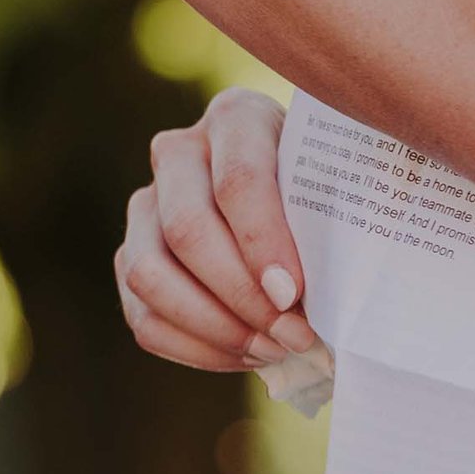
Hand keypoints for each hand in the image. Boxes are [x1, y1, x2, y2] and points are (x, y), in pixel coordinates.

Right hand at [114, 88, 318, 370]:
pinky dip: (195, 348)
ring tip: (271, 349)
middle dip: (240, 295)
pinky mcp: (132, 257)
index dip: (262, 242)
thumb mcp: (342, 187)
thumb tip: (334, 304)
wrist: (303, 202)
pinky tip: (247, 355)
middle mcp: (177, 152)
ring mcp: (145, 206)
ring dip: (213, 326)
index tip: (295, 294)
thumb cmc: (333, 196)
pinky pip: (142, 316)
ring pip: (148, 274)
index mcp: (236, 118)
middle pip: (186, 228)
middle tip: (293, 336)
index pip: (237, 179)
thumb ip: (336, 224)